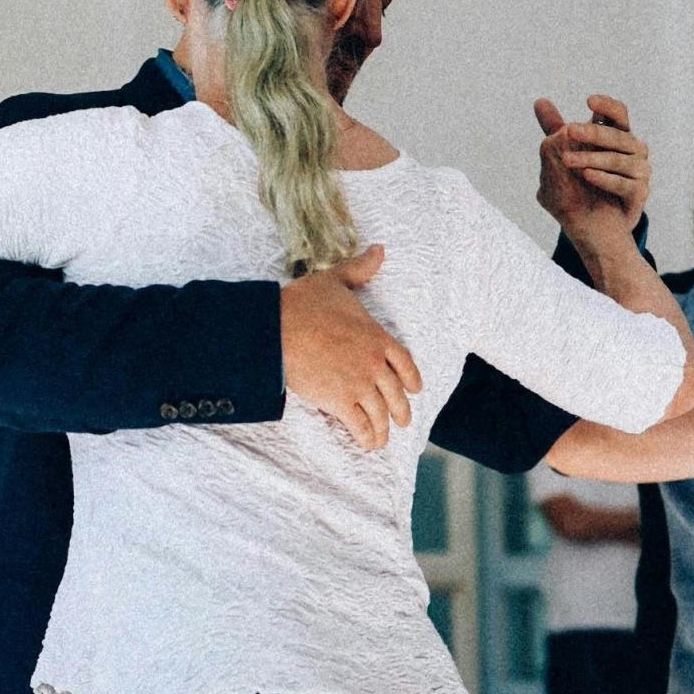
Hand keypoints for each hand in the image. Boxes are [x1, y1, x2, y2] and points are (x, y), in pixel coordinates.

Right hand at [280, 245, 421, 449]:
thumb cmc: (305, 303)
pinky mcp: (339, 401)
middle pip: (396, 395)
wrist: (278, 329)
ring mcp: (358, 384)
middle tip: (402, 420)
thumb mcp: (336, 280)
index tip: (415, 390)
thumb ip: (360, 269)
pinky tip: (367, 443)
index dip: (412, 379)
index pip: (405, 363)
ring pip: (380, 413)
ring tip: (382, 439)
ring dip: (383, 429)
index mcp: (377, 336)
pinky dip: (366, 437)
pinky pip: (360, 425)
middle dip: (400, 411)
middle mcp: (374, 364)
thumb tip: (380, 250)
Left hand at [535, 96, 648, 235]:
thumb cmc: (582, 183)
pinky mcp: (639, 193)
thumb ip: (555, 128)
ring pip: (620, 160)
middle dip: (593, 132)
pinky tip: (587, 175)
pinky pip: (624, 184)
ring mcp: (639, 171)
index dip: (607, 106)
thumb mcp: (566, 154)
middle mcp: (633, 150)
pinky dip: (605, 179)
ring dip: (592, 158)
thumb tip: (540, 101)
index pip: (618, 114)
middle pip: (618, 136)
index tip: (588, 101)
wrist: (594, 225)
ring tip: (568, 161)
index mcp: (617, 135)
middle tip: (568, 130)